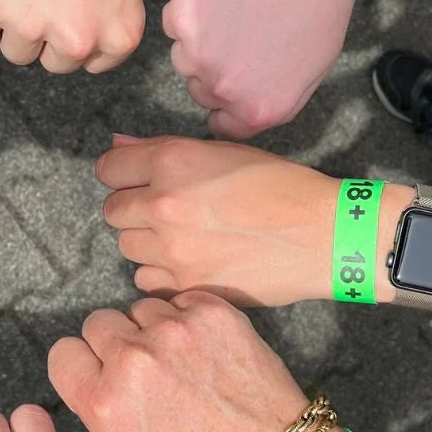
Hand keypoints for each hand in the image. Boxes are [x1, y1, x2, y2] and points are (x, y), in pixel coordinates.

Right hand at [0, 0, 143, 72]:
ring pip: (15, 51)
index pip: (93, 61)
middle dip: (46, 31)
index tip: (70, 9)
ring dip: (12, 22)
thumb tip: (89, 28)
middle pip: (53, 61)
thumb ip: (108, 9)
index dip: (79, 33)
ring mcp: (28, 28)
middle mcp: (77, 40)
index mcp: (119, 32)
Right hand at [48, 293, 311, 431]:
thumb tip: (94, 361)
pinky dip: (189, 318)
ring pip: (140, 307)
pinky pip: (180, 300)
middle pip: (98, 322)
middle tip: (146, 367)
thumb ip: (101, 398)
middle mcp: (133, 362)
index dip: (83, 362)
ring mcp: (173, 332)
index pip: (64, 353)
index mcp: (104, 403)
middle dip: (116, 341)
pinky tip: (207, 349)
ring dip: (154, 327)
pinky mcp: (210, 312)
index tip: (100, 370)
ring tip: (184, 361)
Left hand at [98, 135, 336, 304]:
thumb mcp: (222, 151)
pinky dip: (161, 274)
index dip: (123, 175)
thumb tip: (118, 147)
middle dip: (134, 210)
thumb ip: (162, 150)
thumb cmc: (280, 187)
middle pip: (112, 211)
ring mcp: (172, 248)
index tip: (137, 181)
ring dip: (147, 242)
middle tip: (168, 211)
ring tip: (185, 238)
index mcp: (171, 161)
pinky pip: (146, 279)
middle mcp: (162, 203)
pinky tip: (190, 263)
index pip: (108, 169)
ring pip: (127, 247)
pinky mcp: (185, 284)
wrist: (323, 235)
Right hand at [164, 0, 366, 136]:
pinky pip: (173, 23)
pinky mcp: (181, 18)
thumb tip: (244, 108)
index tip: (231, 83)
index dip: (225, 104)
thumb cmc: (320, 6)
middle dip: (214, 69)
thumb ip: (272, 99)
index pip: (221, 126)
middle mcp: (224, 90)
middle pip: (199, 91)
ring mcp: (198, 55)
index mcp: (258, 109)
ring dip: (199, 39)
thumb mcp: (311, 71)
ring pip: (183, 57)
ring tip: (235, 8)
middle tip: (240, 34)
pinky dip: (190, 9)